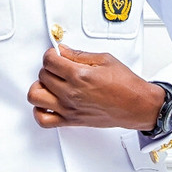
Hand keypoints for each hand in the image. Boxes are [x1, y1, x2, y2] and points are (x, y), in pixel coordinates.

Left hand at [27, 45, 164, 129]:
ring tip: (51, 83)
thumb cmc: (125, 84)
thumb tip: (62, 50)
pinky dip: (39, 111)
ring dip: (40, 87)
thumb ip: (78, 54)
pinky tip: (48, 101)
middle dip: (49, 67)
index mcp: (79, 75)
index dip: (51, 53)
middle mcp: (71, 93)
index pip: (49, 60)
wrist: (136, 105)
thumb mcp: (104, 59)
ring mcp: (69, 109)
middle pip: (42, 75)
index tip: (57, 54)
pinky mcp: (71, 121)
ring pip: (35, 96)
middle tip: (59, 66)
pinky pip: (43, 120)